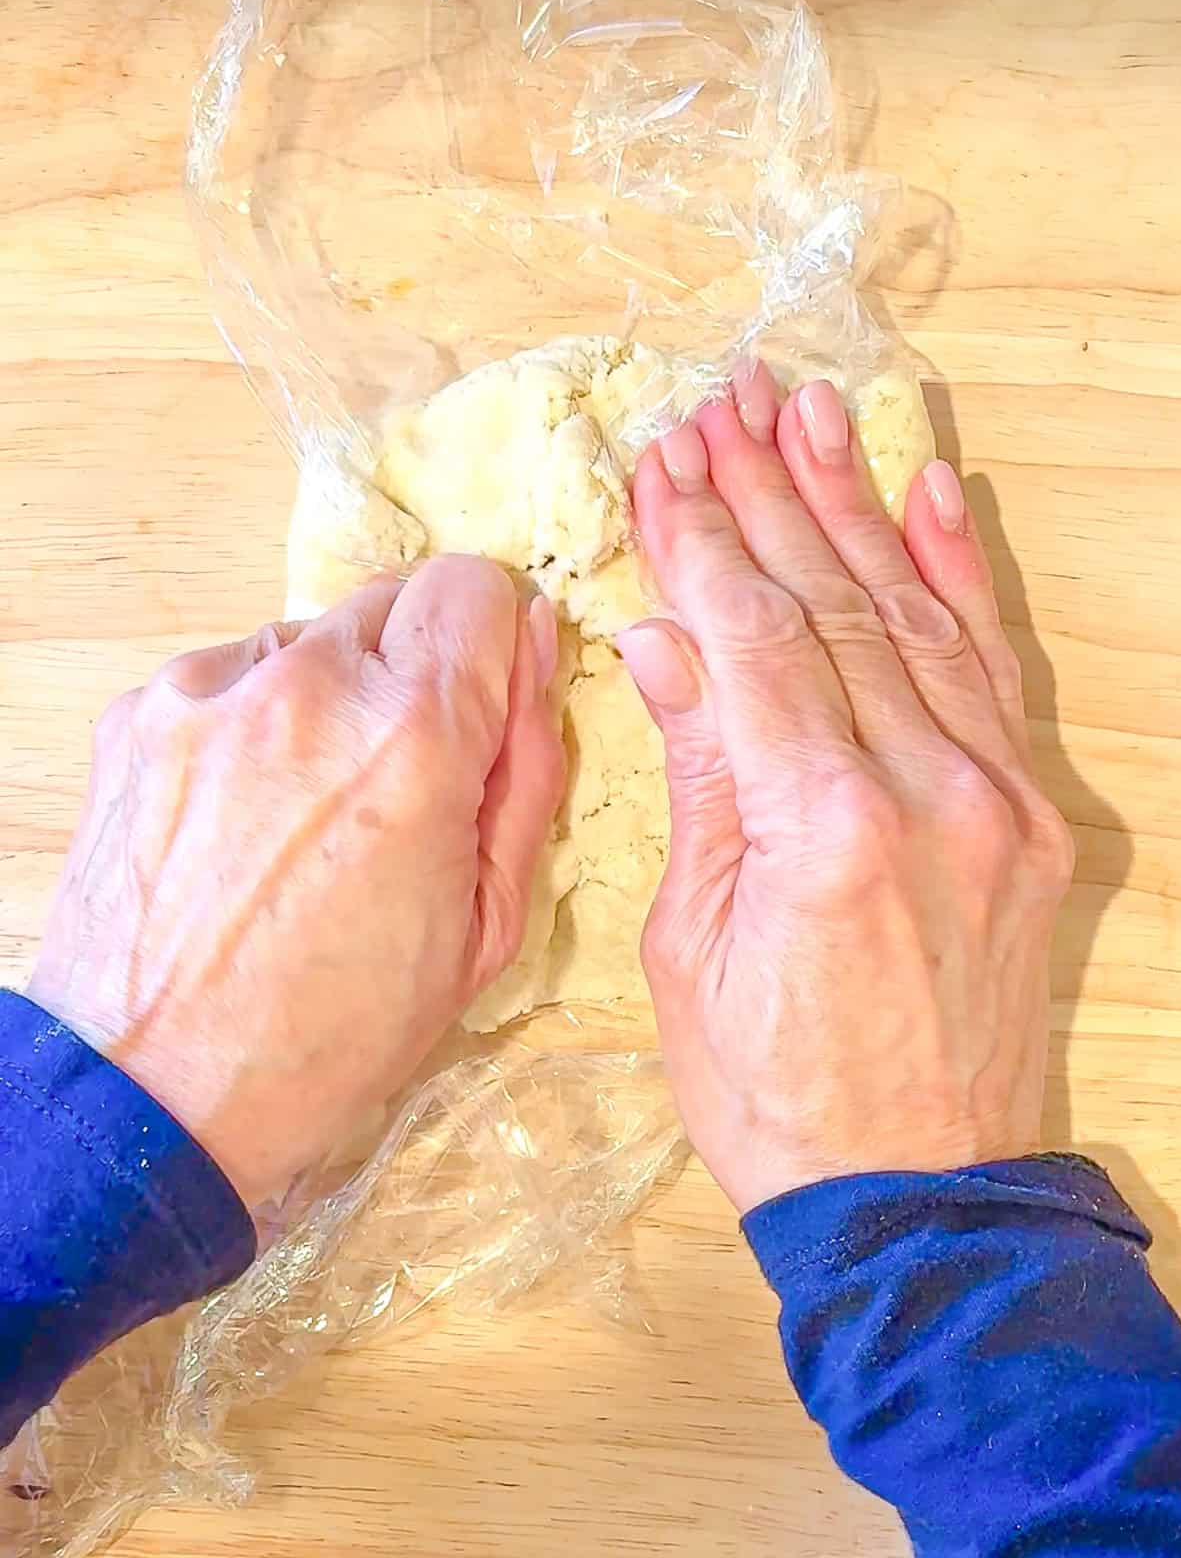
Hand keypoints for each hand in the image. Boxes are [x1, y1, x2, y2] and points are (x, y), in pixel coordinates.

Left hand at [28, 559, 563, 1206]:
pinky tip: (241, 817)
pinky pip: (230, 677)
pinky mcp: (142, 714)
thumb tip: (539, 644)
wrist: (154, 1094)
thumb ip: (528, 767)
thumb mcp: (486, 924)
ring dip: (330, 695)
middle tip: (398, 775)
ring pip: (310, 637)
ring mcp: (212, 691)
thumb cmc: (336, 1032)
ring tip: (307, 810)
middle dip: (415, 670)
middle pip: (394, 598)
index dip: (491, 645)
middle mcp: (309, 686)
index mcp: (414, 738)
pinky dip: (253, 722)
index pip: (477, 587)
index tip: (480, 705)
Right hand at [619, 368, 1073, 1213]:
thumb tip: (667, 643)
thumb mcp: (692, 946)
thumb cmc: (775, 1093)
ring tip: (805, 413)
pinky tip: (926, 490)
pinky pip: (993, 670)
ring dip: (853, 507)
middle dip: (769, 495)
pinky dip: (958, 575)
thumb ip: (700, 776)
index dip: (701, 543)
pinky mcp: (1029, 816)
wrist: (918, 1194)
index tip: (663, 462)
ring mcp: (995, 797)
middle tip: (725, 403)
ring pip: (915, 615)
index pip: (754, 640)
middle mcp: (928, 791)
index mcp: (825, 829)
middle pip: (835, 604)